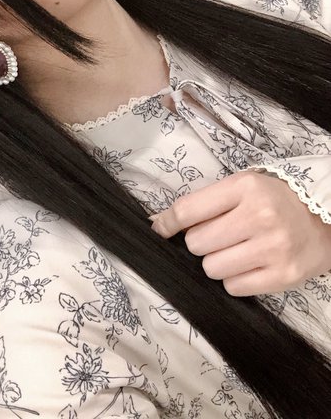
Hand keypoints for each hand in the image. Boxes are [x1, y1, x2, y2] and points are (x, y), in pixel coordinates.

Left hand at [149, 170, 330, 296]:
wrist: (326, 218)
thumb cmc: (275, 200)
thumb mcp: (242, 187)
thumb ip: (205, 203)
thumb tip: (159, 222)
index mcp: (245, 188)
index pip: (188, 210)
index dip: (167, 222)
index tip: (160, 228)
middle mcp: (259, 216)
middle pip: (196, 243)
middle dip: (200, 242)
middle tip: (219, 236)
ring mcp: (273, 248)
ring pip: (212, 268)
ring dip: (216, 262)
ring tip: (235, 250)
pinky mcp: (283, 275)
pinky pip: (233, 287)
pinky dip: (234, 279)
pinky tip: (248, 263)